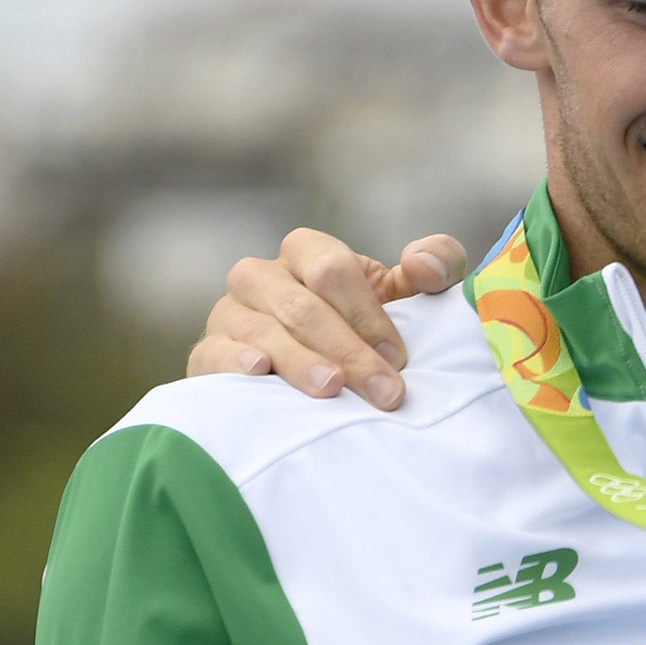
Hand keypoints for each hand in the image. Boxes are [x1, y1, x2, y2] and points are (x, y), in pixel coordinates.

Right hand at [185, 229, 469, 407]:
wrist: (320, 377)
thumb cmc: (371, 327)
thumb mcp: (412, 294)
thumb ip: (438, 263)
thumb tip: (421, 264)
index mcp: (307, 253)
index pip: (330, 268)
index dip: (366, 312)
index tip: (398, 357)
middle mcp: (261, 276)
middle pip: (301, 305)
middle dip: (348, 350)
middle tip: (384, 392)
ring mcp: (228, 313)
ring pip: (261, 331)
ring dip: (301, 361)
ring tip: (332, 389)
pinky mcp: (207, 352)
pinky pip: (212, 352)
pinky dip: (234, 362)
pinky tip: (260, 372)